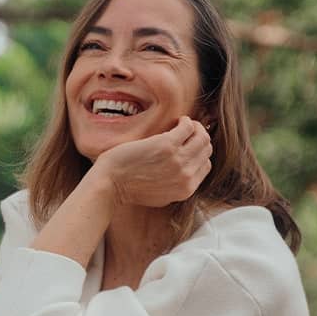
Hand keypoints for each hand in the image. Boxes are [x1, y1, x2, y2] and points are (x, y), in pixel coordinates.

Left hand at [92, 116, 212, 208]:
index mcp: (186, 190)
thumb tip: (188, 167)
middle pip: (206, 150)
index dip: (199, 153)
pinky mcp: (167, 146)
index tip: (190, 145)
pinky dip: (186, 121)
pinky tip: (178, 121)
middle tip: (188, 131)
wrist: (110, 185)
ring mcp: (178, 161)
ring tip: (184, 125)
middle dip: (200, 137)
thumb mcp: (160, 195)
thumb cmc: (129, 187)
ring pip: (202, 137)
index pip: (206, 166)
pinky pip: (188, 127)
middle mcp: (185, 177)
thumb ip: (177, 184)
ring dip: (195, 127)